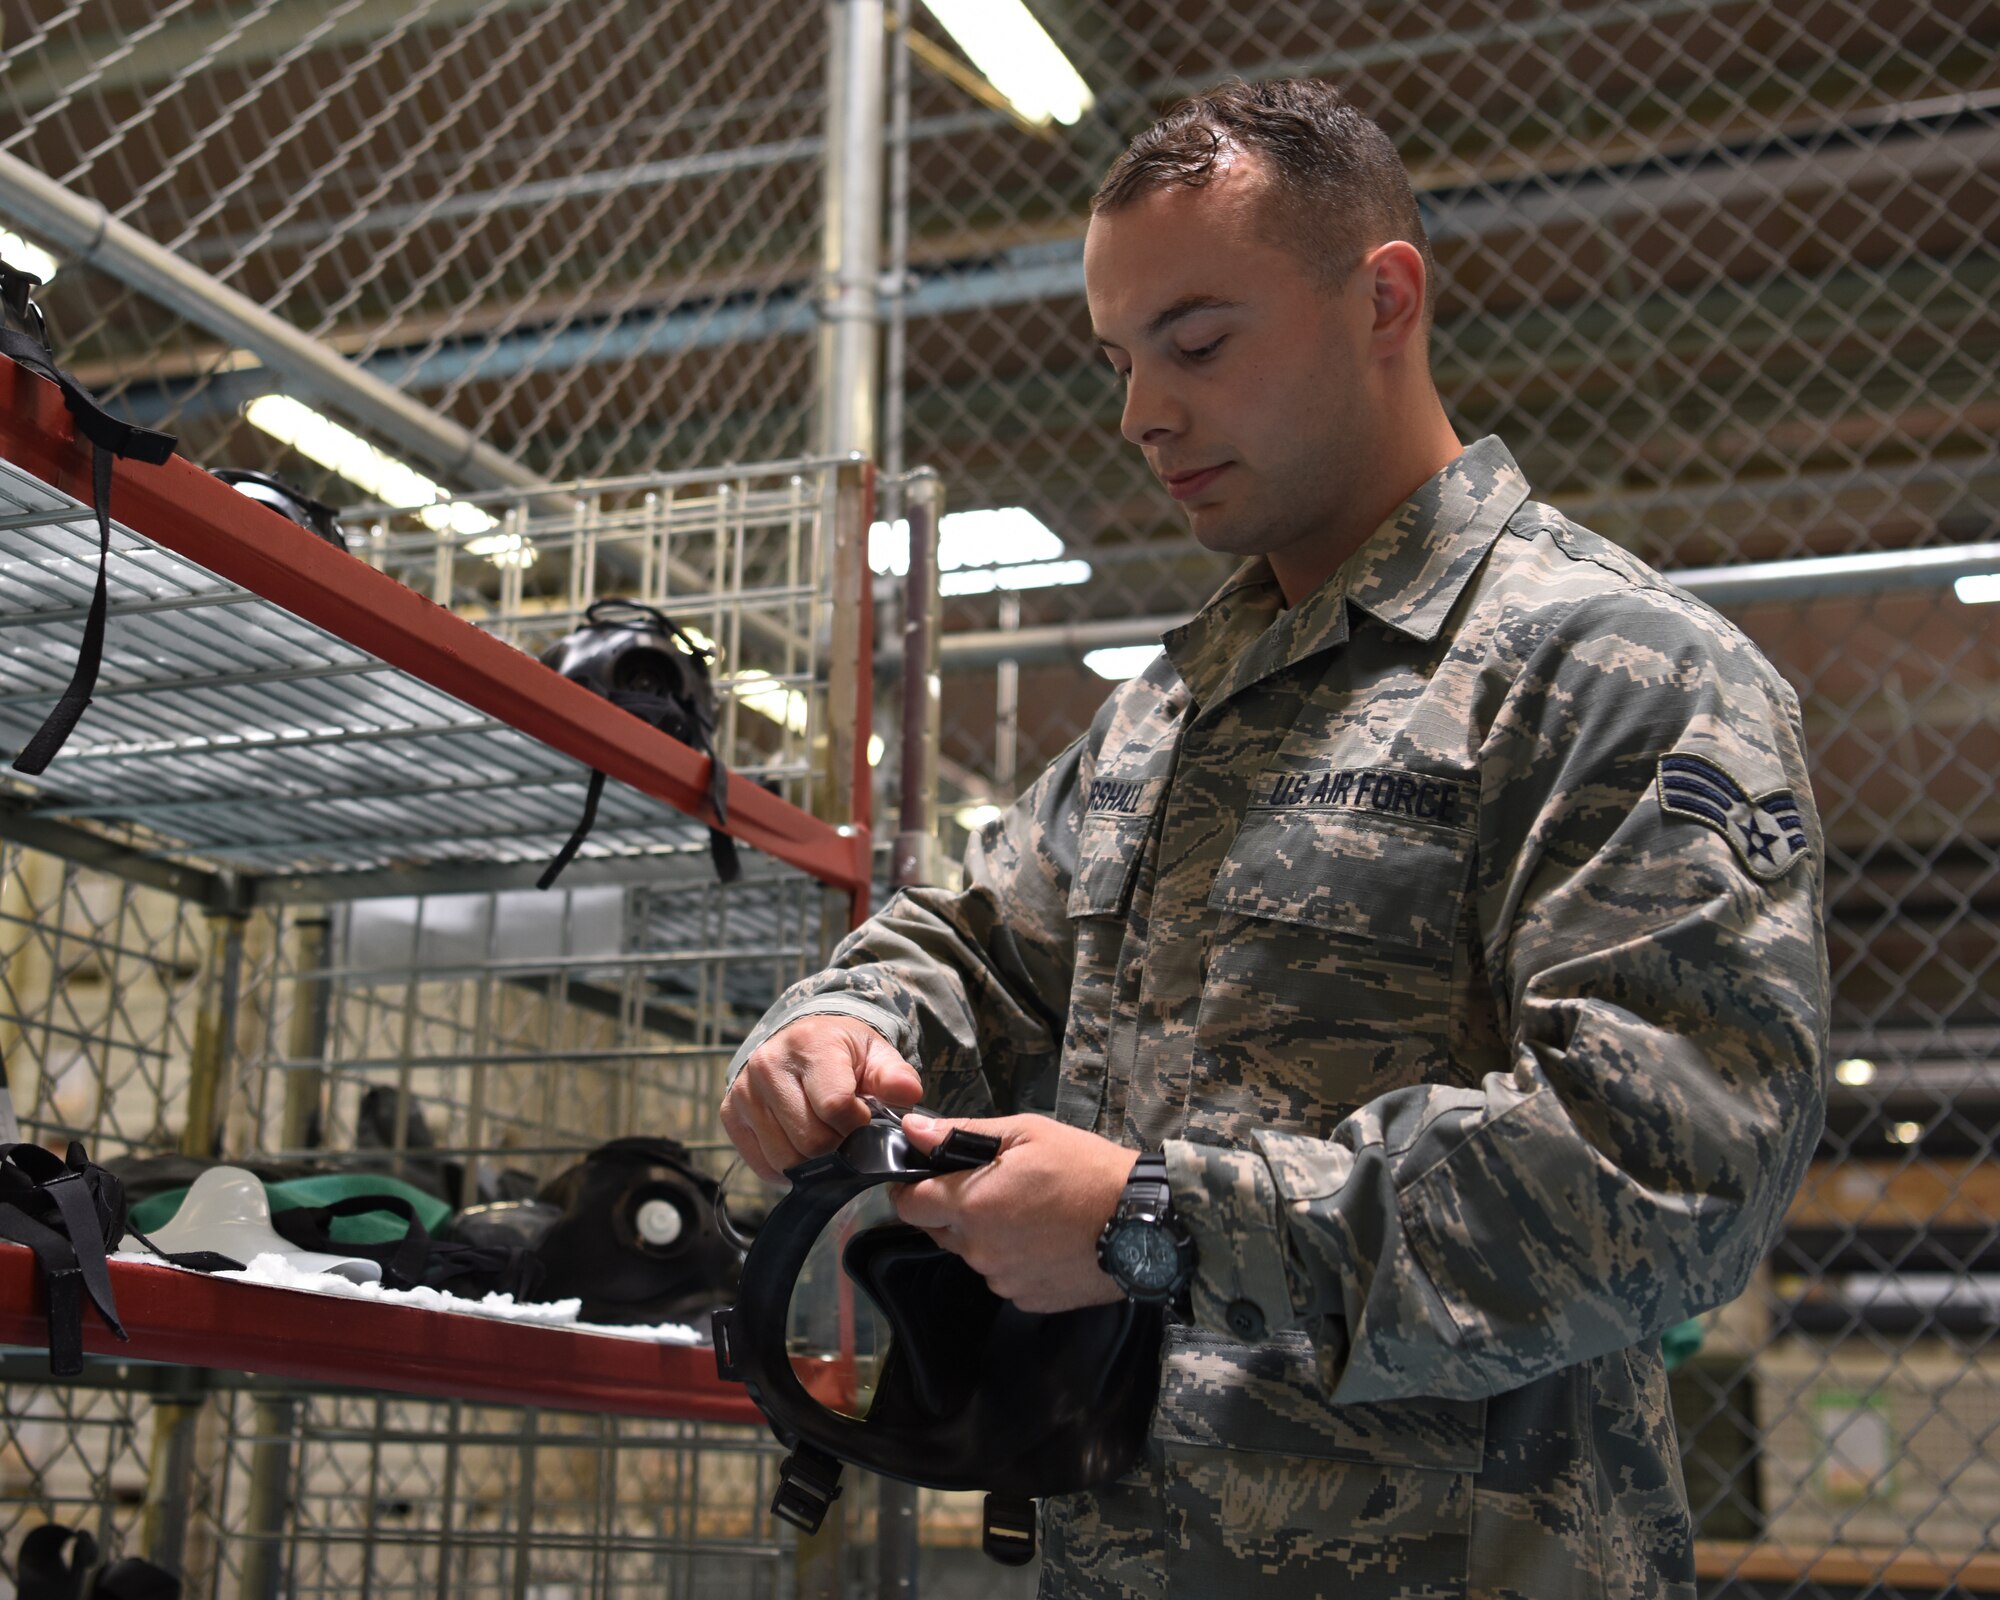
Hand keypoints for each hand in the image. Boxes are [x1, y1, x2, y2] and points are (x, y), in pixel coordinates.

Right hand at [720, 1015, 923, 1180]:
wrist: (801, 1041)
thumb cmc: (843, 1051)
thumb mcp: (876, 1053)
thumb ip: (895, 1075)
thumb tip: (908, 1093)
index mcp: (809, 1045)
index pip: (835, 1106)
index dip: (857, 1124)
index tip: (864, 1118)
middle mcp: (768, 1066)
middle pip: (810, 1140)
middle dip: (838, 1146)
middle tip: (846, 1133)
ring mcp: (744, 1092)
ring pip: (786, 1159)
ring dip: (813, 1161)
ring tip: (825, 1137)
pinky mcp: (730, 1114)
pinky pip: (763, 1165)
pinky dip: (788, 1168)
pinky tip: (800, 1145)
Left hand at [893, 1113, 1137, 1312]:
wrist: (1142, 1222)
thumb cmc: (1086, 1169)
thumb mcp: (1027, 1133)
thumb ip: (962, 1133)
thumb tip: (912, 1131)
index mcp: (971, 1204)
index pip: (908, 1206)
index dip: (910, 1189)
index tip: (924, 1178)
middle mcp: (978, 1249)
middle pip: (940, 1231)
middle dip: (954, 1210)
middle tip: (995, 1187)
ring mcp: (1003, 1280)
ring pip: (975, 1255)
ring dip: (987, 1236)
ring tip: (1031, 1213)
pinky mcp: (1027, 1300)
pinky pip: (1006, 1276)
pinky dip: (1016, 1259)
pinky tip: (1047, 1239)